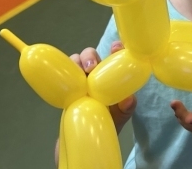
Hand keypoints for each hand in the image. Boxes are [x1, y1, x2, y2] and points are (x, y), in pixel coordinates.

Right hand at [55, 42, 135, 164]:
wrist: (83, 146)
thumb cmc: (106, 128)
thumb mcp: (119, 119)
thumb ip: (126, 109)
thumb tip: (129, 98)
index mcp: (111, 80)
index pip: (114, 59)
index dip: (116, 49)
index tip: (115, 46)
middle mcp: (96, 78)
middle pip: (92, 57)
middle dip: (90, 55)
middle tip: (91, 67)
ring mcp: (80, 84)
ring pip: (76, 64)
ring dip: (76, 61)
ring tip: (79, 71)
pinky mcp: (65, 92)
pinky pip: (63, 78)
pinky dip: (62, 72)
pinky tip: (64, 79)